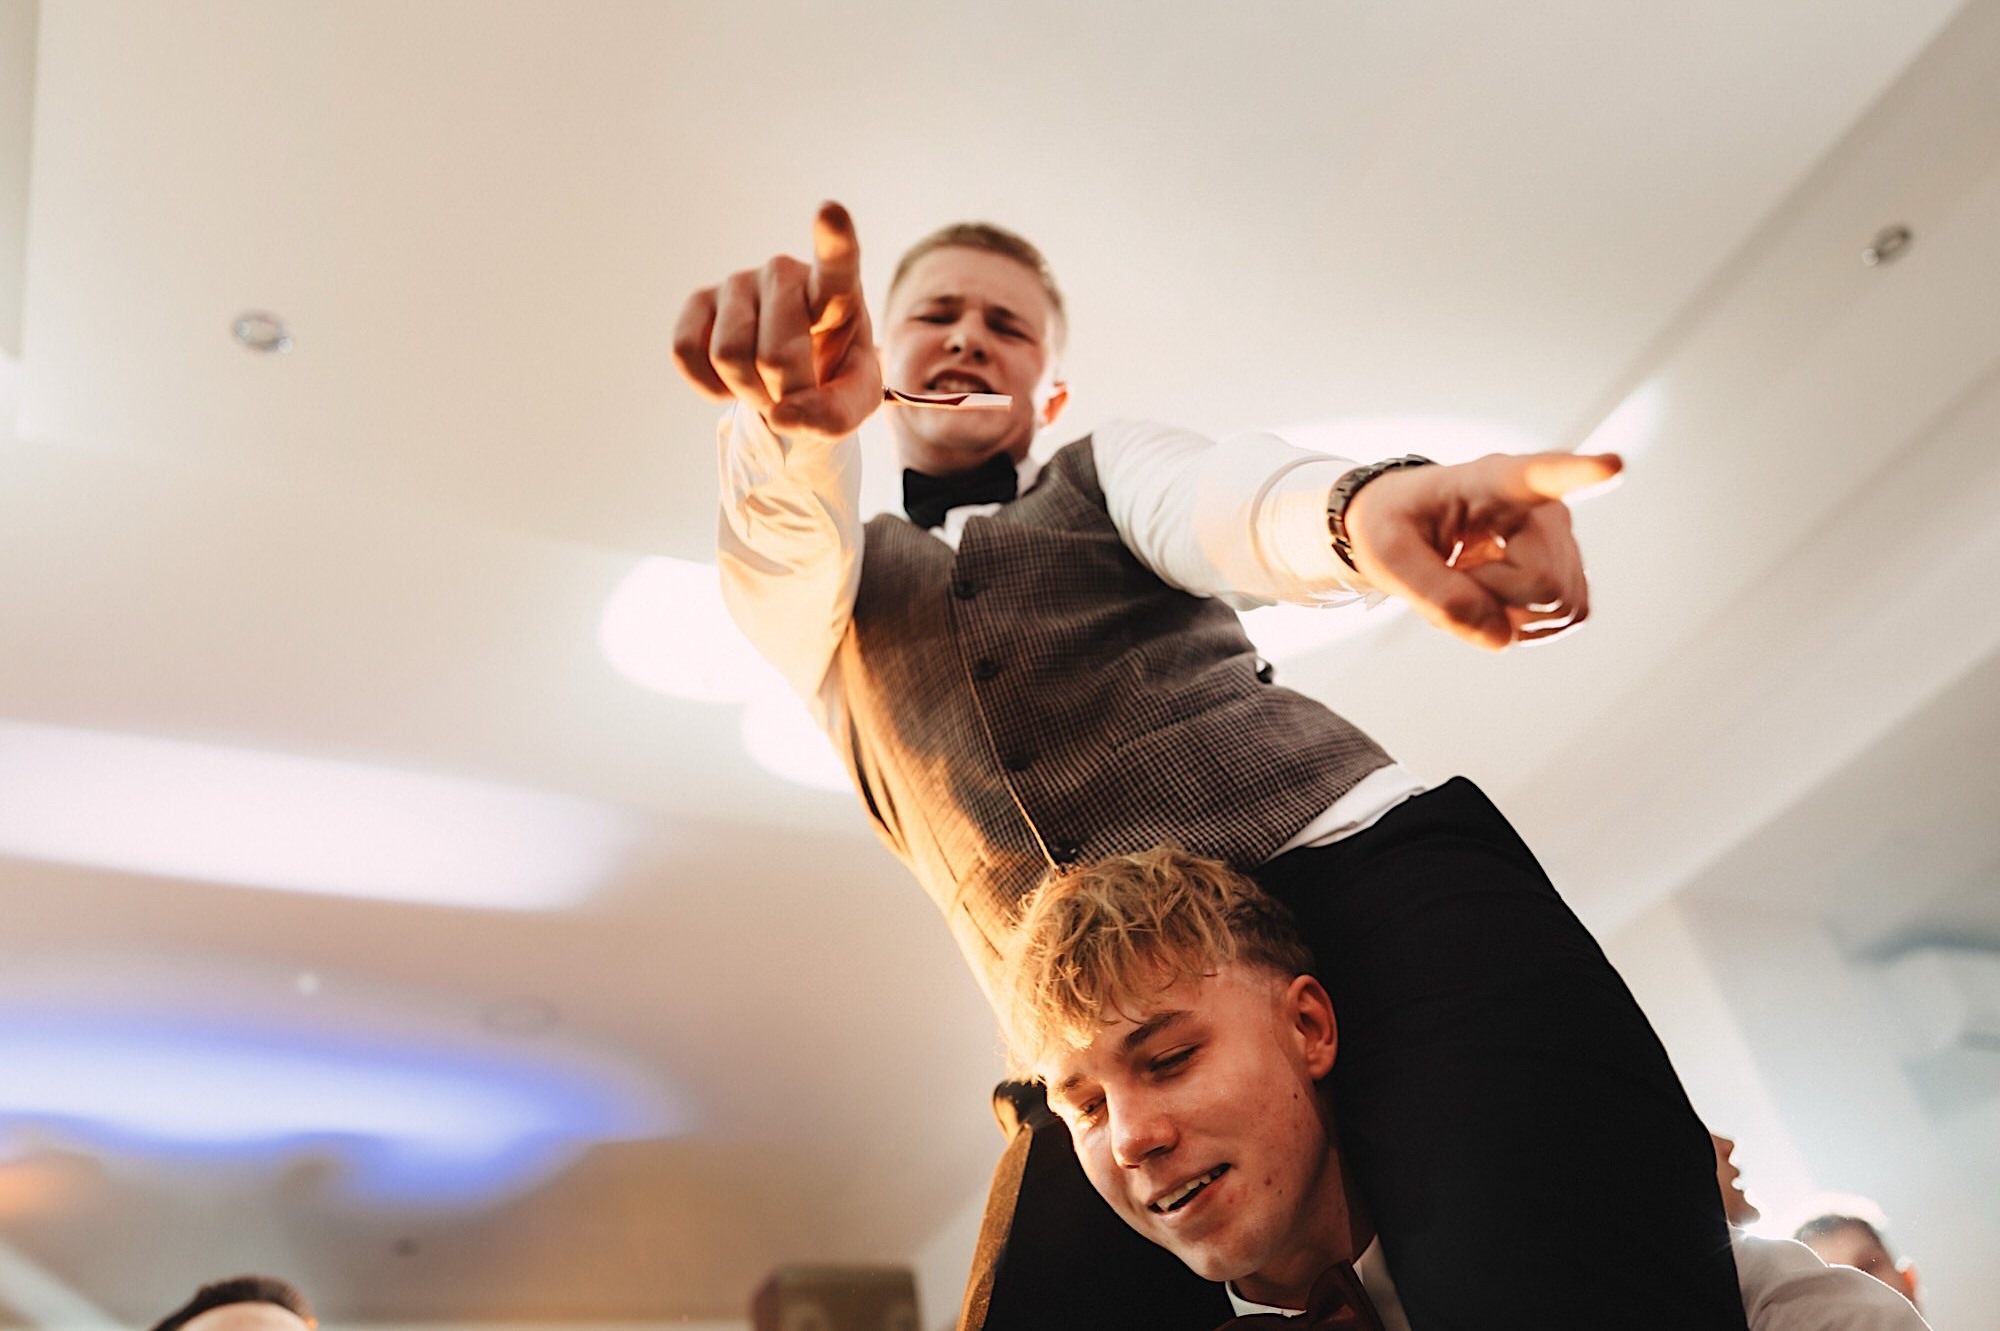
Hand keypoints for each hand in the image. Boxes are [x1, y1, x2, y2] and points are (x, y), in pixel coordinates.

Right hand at [672, 201, 883, 442]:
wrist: (795, 374)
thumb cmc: (833, 375)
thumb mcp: (855, 399)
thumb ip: (835, 415)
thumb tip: (782, 416)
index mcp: (837, 290)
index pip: (838, 262)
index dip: (834, 239)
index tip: (831, 210)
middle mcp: (785, 273)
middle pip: (777, 356)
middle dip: (785, 394)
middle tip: (797, 392)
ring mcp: (738, 282)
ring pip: (729, 356)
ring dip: (749, 393)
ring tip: (769, 385)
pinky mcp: (698, 300)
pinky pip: (686, 352)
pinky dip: (709, 386)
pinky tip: (732, 380)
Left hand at [1343, 452, 1622, 650]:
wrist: (1409, 529)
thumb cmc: (1394, 527)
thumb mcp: (1386, 557)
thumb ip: (1434, 594)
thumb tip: (1501, 638)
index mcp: (1492, 481)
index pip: (1541, 474)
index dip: (1580, 472)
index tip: (1612, 465)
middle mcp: (1544, 506)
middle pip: (1545, 585)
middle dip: (1494, 600)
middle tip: (1454, 575)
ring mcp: (1564, 541)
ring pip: (1558, 608)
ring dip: (1504, 615)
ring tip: (1470, 581)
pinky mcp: (1571, 574)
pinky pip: (1560, 620)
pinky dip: (1518, 625)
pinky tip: (1491, 598)